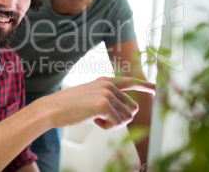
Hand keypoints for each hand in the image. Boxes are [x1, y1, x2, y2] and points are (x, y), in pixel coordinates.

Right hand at [36, 77, 154, 129]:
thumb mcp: (90, 95)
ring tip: (95, 117)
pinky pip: (116, 124)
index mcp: (105, 81)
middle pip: (132, 108)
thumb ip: (108, 97)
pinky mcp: (104, 105)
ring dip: (113, 123)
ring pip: (126, 117)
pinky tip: (93, 120)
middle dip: (120, 118)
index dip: (145, 85)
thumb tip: (128, 109)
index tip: (156, 87)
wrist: (53, 108)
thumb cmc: (69, 105)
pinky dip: (106, 127)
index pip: (130, 82)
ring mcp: (107, 93)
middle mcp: (109, 84)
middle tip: (102, 118)